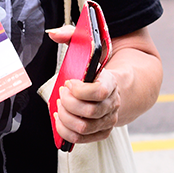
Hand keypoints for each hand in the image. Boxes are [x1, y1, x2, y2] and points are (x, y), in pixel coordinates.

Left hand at [46, 26, 124, 145]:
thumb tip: (53, 33)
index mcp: (112, 82)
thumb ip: (72, 35)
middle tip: (61, 93)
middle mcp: (112, 103)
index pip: (100, 91)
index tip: (68, 82)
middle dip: (69, 103)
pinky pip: (82, 139)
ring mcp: (108, 119)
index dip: (80, 89)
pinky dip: (66, 131)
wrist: (119, 86)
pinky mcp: (102, 131)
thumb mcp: (89, 48)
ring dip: (66, 117)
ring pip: (84, 127)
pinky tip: (60, 119)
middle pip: (89, 111)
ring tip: (59, 105)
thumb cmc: (97, 68)